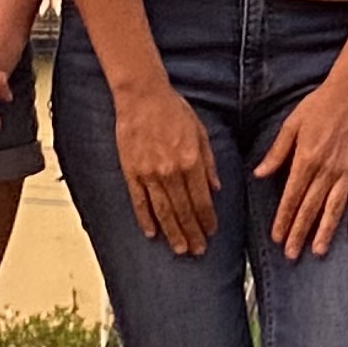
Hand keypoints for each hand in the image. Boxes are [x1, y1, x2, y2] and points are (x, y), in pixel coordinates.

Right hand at [109, 81, 219, 254]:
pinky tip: (152, 233)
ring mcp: (149, 173)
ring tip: (180, 249)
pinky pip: (140, 202)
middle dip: (192, 233)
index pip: (202, 200)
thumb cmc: (173, 110)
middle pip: (183, 211)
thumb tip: (216, 188)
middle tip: (198, 250)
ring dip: (173, 233)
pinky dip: (145, 219)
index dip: (207, 219)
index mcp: (191, 161)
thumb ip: (208, 163)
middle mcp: (171, 171)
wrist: (142, 96)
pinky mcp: (132, 172)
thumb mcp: (200, 132)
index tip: (211, 232)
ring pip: (163, 211)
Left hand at [255, 72, 347, 257]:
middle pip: (310, 207)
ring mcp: (347, 171)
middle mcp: (326, 169)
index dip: (283, 219)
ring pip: (334, 207)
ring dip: (325, 231)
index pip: (291, 196)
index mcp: (306, 159)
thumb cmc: (320, 105)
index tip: (277, 237)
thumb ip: (276, 152)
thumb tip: (259, 173)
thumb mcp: (291, 125)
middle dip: (299, 232)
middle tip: (292, 253)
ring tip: (317, 250)